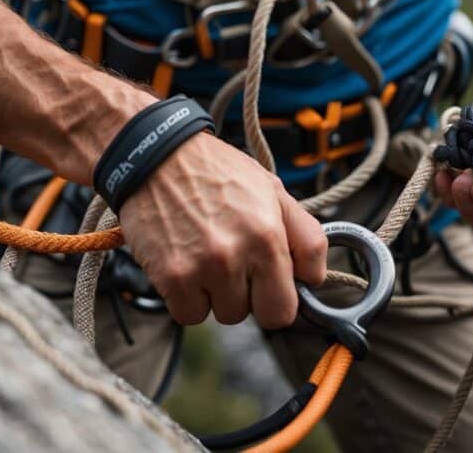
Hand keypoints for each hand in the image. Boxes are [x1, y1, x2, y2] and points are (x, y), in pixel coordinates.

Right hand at [118, 133, 327, 328]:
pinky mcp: (170, 276)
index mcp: (267, 236)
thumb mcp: (273, 191)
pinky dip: (186, 297)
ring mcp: (201, 268)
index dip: (277, 298)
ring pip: (220, 315)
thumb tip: (315, 278)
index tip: (267, 282)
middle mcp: (235, 255)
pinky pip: (187, 314)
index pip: (285, 310)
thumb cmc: (215, 172)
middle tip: (233, 263)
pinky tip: (185, 263)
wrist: (157, 155)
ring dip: (215, 294)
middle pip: (253, 315)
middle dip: (248, 296)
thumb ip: (305, 236)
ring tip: (206, 256)